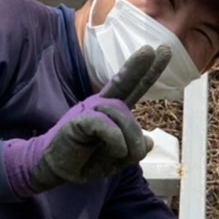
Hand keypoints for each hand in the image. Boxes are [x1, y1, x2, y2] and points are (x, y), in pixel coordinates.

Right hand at [4, 46, 170, 196]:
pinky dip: (116, 141)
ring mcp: (89, 110)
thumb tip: (149, 141)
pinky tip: (117, 151)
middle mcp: (101, 104)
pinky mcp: (78, 120)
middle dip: (139, 66)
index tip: (163, 50)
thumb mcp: (116, 160)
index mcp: (111, 111)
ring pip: (122, 114)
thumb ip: (134, 150)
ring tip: (124, 154)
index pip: (133, 86)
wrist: (54, 169)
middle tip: (154, 49)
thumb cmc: (85, 160)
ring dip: (130, 139)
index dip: (148, 70)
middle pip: (125, 84)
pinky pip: (106, 126)